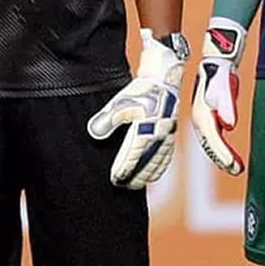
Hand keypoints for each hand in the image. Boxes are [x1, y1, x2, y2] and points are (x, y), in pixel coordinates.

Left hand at [87, 29, 186, 188]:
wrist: (164, 79)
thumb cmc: (141, 91)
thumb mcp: (120, 102)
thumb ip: (106, 119)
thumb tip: (94, 133)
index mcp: (145, 131)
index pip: (133, 158)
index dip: (124, 171)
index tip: (115, 180)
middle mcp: (158, 138)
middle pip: (146, 166)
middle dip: (134, 178)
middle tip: (123, 186)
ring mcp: (167, 138)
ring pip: (157, 164)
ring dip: (146, 176)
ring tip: (135, 184)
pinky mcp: (171, 136)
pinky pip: (166, 158)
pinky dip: (159, 168)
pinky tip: (154, 173)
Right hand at [191, 17, 245, 175]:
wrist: (215, 62)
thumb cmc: (220, 75)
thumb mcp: (224, 89)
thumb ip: (227, 107)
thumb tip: (230, 126)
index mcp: (202, 114)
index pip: (213, 139)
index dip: (224, 154)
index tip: (235, 167)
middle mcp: (200, 119)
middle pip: (210, 144)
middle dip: (223, 159)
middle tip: (237, 170)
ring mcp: (204, 118)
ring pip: (211, 143)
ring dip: (222, 156)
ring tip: (236, 167)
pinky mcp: (209, 116)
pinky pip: (214, 137)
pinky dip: (221, 148)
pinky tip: (230, 156)